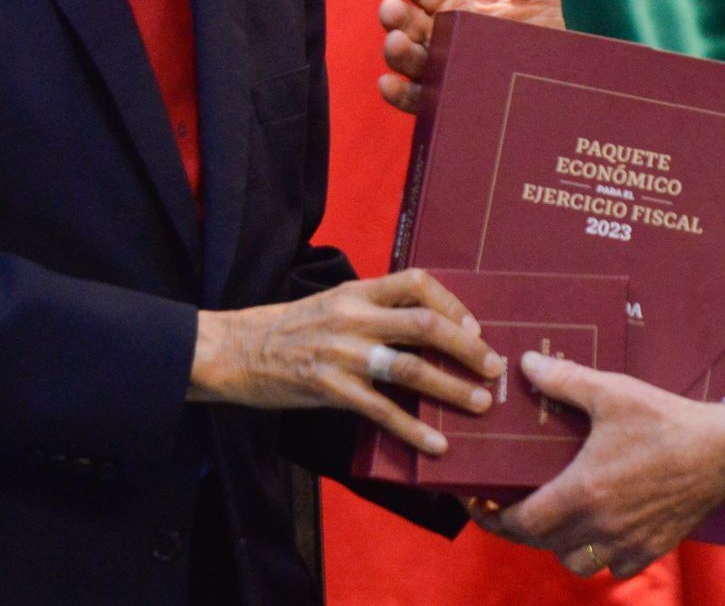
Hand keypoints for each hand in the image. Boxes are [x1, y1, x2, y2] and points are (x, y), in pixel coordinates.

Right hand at [189, 269, 503, 456]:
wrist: (232, 350)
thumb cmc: (286, 328)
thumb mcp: (332, 303)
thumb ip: (372, 308)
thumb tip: (424, 327)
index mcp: (357, 290)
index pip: (416, 282)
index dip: (453, 302)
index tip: (474, 326)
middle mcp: (354, 317)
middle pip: (424, 324)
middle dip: (466, 348)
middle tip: (492, 367)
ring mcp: (342, 353)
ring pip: (410, 368)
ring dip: (451, 387)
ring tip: (479, 403)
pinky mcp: (328, 389)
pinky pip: (381, 411)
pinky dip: (413, 429)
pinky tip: (436, 444)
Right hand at [377, 0, 565, 112]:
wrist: (555, 88)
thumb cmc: (541, 39)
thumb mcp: (538, 1)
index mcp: (455, 4)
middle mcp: (439, 36)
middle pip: (407, 22)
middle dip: (395, 16)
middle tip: (392, 10)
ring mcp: (437, 69)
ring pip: (407, 58)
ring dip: (396, 51)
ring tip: (396, 43)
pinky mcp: (440, 103)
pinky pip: (414, 99)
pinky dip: (397, 93)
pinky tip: (389, 84)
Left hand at [474, 351, 724, 577]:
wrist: (723, 454)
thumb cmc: (666, 422)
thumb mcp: (613, 393)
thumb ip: (565, 381)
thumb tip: (525, 365)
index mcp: (583, 491)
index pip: (522, 521)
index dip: (493, 517)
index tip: (479, 504)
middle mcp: (600, 526)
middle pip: (541, 544)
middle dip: (518, 529)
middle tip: (505, 508)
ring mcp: (626, 542)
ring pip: (574, 562)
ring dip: (556, 545)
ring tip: (553, 520)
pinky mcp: (651, 549)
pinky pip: (611, 567)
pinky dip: (597, 555)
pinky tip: (597, 531)